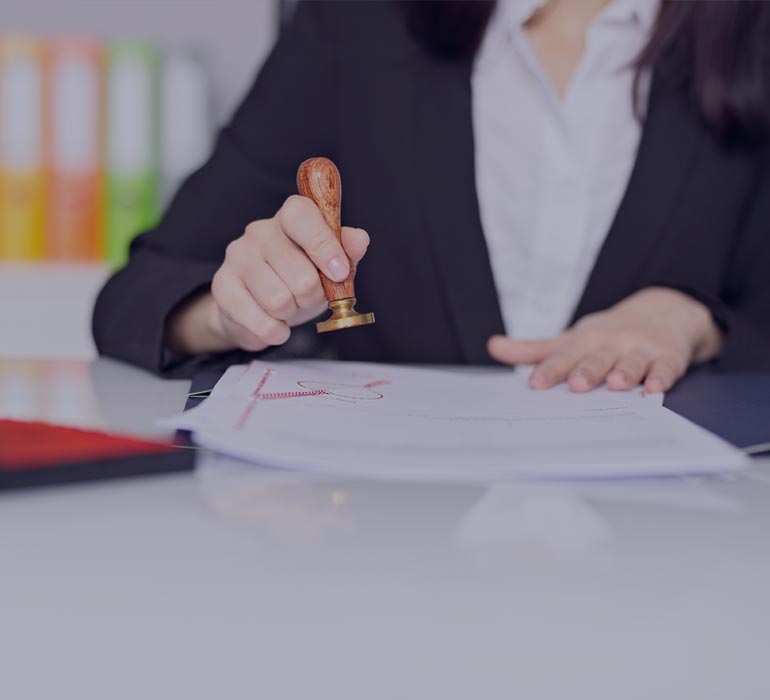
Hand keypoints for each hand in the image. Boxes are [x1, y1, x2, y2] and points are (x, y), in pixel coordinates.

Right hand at [166, 195, 368, 354]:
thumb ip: (347, 251)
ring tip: (288, 308)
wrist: (257, 308)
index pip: (301, 215)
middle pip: (299, 274)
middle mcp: (259, 231)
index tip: (339, 273)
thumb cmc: (299, 279)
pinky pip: (260, 321)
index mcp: (289, 218)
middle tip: (308, 297)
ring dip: (292, 313)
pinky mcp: (222, 287)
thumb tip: (359, 239)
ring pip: (278, 300)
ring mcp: (237, 257)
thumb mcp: (329, 264)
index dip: (324, 245)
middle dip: (312, 297)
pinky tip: (276, 325)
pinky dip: (276, 332)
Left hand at [487, 287, 723, 392]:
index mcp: (585, 339)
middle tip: (576, 385)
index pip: (564, 355)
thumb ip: (535, 349)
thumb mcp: (572, 338)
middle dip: (587, 371)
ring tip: (616, 384)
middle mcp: (612, 342)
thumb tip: (493, 347)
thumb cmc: (608, 334)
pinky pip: (666, 368)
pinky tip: (655, 388)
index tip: (535, 384)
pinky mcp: (669, 357)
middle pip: (597, 358)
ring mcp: (642, 349)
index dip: (550, 370)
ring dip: (625, 372)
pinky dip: (662, 377)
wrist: (665, 311)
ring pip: (632, 362)